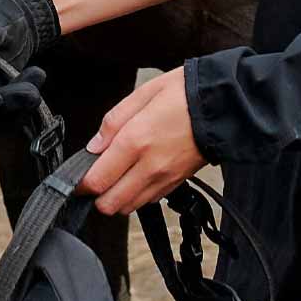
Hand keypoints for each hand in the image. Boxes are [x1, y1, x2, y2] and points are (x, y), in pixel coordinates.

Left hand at [77, 67, 205, 214]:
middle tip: (94, 178)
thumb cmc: (184, 93)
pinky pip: (149, 201)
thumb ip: (113, 122)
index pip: (97, 181)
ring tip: (115, 177)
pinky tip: (136, 176)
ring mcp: (165, 178)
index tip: (77, 177)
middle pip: (110, 204)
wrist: (224, 106)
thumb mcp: (142, 94)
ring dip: (116, 198)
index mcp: (135, 141)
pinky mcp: (177, 183)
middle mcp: (149, 166)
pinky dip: (137, 196)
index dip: (80, 184)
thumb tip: (94, 146)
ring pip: (129, 207)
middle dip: (97, 196)